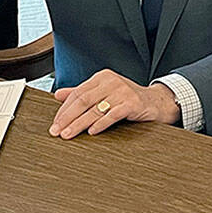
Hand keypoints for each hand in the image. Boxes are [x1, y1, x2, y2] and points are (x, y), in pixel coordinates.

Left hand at [49, 70, 180, 137]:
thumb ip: (82, 93)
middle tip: (57, 131)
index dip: (64, 109)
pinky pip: (113, 115)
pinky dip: (101, 124)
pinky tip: (92, 132)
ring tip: (69, 135)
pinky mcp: (132, 103)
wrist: (156, 102)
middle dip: (67, 118)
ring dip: (79, 124)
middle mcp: (111, 81)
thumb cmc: (127, 98)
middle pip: (83, 101)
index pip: (77, 93)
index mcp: (102, 77)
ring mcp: (122, 92)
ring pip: (95, 109)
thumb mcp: (104, 92)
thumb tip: (58, 95)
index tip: (55, 123)